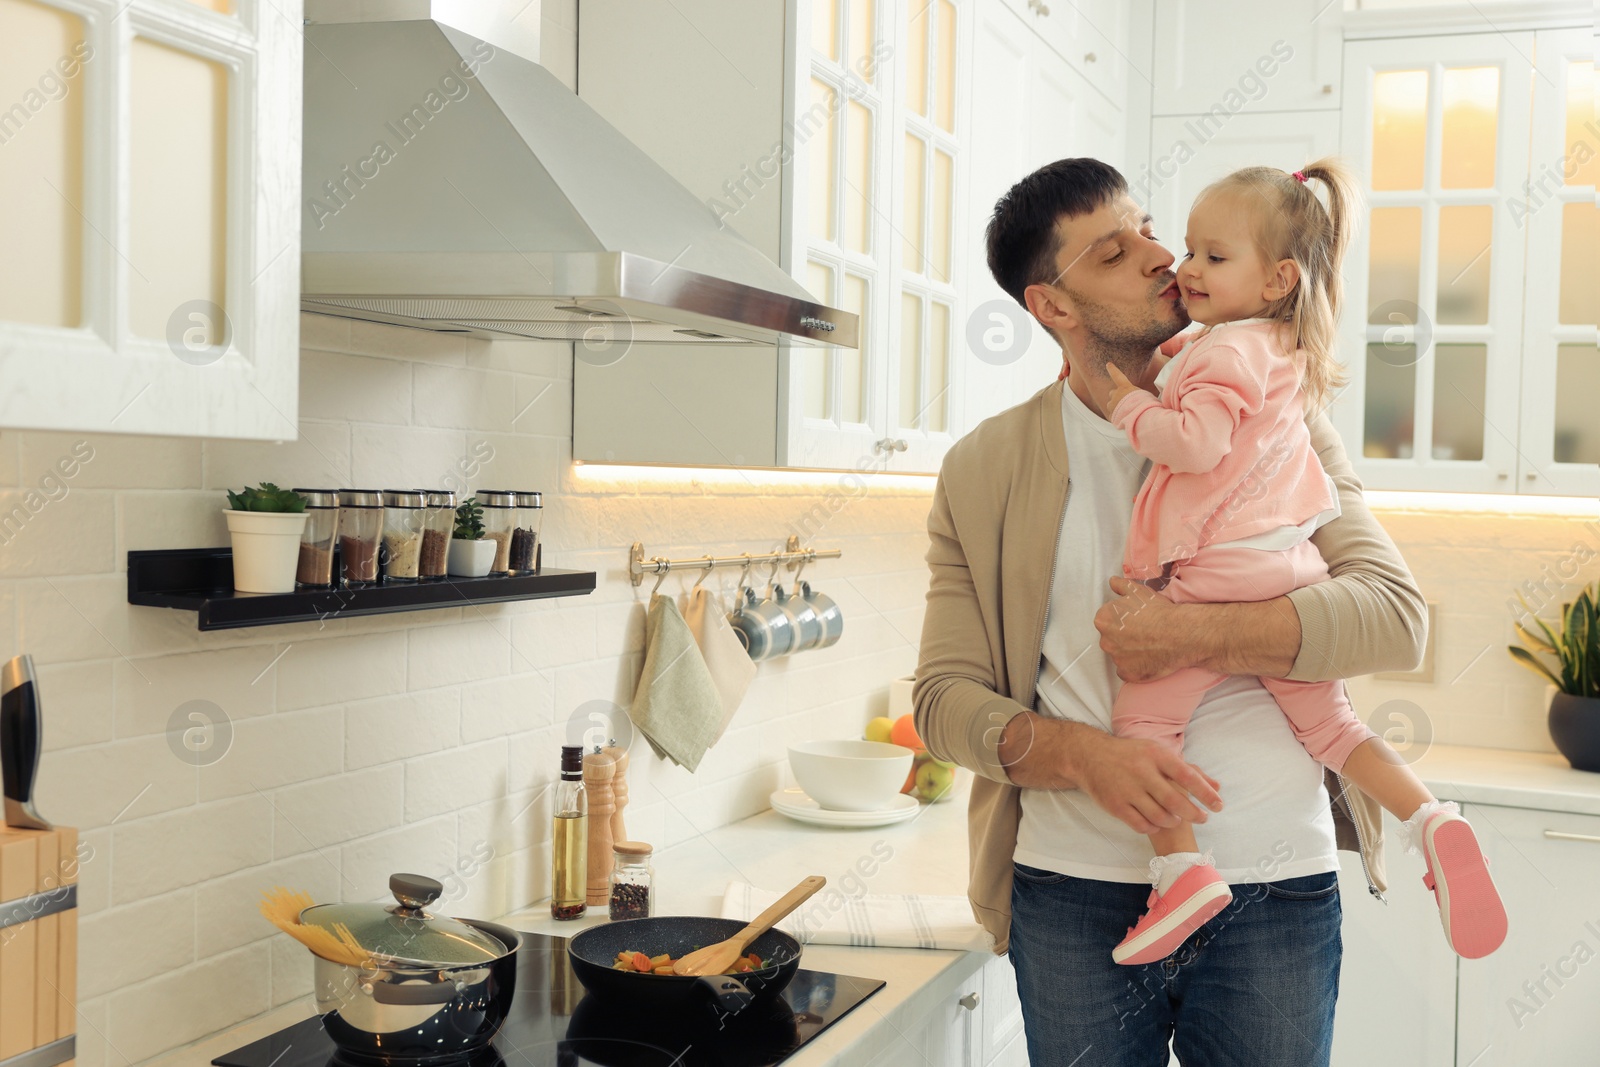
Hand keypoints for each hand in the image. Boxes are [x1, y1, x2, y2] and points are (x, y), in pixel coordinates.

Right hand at [1072, 728, 1223, 834]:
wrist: (1089, 756)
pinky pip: (1141, 824)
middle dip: (1194, 813)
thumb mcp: (1158, 753)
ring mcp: (1127, 789)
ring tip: (1176, 819)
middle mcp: (1142, 771)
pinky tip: (1156, 823)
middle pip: (1175, 800)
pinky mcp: (1115, 805)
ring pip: (1160, 816)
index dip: (1205, 793)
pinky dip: (1153, 827)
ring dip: (1173, 821)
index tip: (1218, 805)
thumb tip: (1217, 786)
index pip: (1187, 775)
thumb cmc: (1131, 755)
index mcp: (1155, 755)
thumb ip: (1188, 769)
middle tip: (1203, 818)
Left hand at [1094, 576, 1189, 681]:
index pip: (1106, 620)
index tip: (1135, 620)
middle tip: (1143, 633)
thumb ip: (1120, 586)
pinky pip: (1126, 671)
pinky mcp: (1127, 673)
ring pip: (1119, 655)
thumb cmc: (1158, 611)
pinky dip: (1135, 667)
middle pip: (1111, 638)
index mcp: (1103, 619)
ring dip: (1129, 652)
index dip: (1122, 619)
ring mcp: (1116, 659)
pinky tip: (1147, 659)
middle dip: (1123, 636)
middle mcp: (1105, 640)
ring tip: (1148, 645)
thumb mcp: (1138, 591)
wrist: (1179, 633)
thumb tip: (1112, 582)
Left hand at [1104, 364, 1146, 415]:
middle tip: (1125, 402)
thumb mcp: (1145, 395)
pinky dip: (1117, 417)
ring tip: (1127, 412)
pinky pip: (1113, 415)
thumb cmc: (1146, 404)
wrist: (1140, 416)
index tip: (1108, 364)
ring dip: (1116, 407)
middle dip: (1116, 396)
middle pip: (1112, 393)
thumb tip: (1138, 397)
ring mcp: (1112, 405)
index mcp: (1125, 387)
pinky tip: (1125, 419)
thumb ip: (1137, 394)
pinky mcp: (1111, 415)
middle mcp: (1116, 395)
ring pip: (1111, 405)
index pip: (1117, 375)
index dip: (1112, 369)